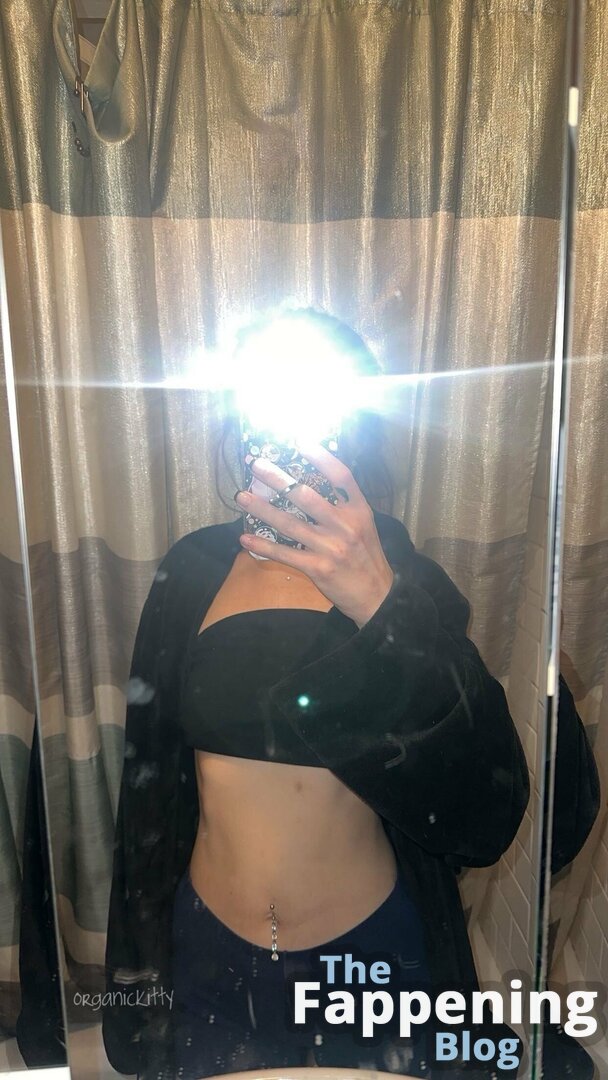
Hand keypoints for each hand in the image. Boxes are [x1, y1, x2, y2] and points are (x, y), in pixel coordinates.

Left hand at [235, 443, 393, 627]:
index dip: (321, 457)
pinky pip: (285, 553)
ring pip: (289, 524)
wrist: (375, 595)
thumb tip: (312, 482)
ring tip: (242, 497)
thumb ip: (343, 505)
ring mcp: (330, 547)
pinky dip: (263, 545)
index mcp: (359, 510)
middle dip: (278, 479)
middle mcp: (345, 525)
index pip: (341, 476)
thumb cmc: (365, 556)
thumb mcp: (363, 524)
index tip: (300, 441)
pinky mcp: (318, 568)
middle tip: (257, 465)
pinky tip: (245, 538)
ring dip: (262, 509)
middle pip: (306, 496)